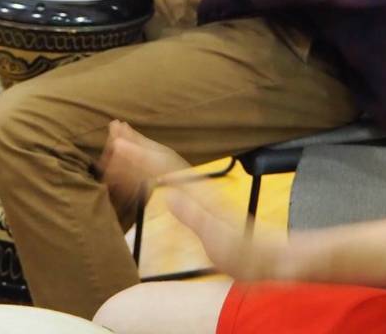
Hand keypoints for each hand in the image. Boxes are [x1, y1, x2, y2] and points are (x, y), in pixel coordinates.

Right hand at [99, 121, 286, 280]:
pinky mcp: (200, 203)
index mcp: (200, 195)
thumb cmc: (246, 253)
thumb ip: (194, 216)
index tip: (117, 145)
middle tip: (114, 127)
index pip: (163, 167)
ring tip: (124, 137)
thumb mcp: (218, 240)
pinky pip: (170, 177)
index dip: (138, 155)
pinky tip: (147, 165)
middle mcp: (198, 188)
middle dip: (138, 142)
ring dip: (145, 149)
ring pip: (166, 164)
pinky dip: (153, 167)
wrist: (271, 257)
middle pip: (163, 157)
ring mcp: (199, 194)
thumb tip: (168, 194)